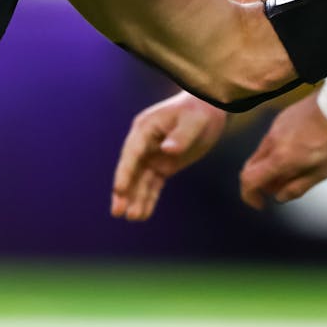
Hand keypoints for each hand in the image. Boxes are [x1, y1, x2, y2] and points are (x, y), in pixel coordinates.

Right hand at [111, 91, 227, 220]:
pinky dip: (148, 198)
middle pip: (131, 170)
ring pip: (140, 180)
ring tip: (133, 218)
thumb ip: (181, 136)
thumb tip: (167, 150)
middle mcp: (144, 143)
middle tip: (117, 212)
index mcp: (145, 128)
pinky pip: (153, 184)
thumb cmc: (199, 110)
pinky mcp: (163, 165)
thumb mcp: (194, 121)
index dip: (124, 173)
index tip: (119, 190)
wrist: (210, 108)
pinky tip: (143, 214)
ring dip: (135, 199)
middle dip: (124, 191)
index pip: (132, 153)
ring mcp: (152, 155)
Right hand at [239, 92, 326, 208]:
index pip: (249, 179)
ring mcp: (275, 127)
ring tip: (294, 170)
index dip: (249, 196)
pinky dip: (276, 152)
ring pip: (261, 152)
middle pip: (251, 166)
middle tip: (277, 188)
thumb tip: (280, 197)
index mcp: (281, 158)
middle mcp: (272, 141)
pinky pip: (271, 139)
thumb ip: (298, 186)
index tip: (260, 203)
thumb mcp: (323, 171)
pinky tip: (297, 151)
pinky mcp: (282, 118)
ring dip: (269, 166)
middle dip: (259, 182)